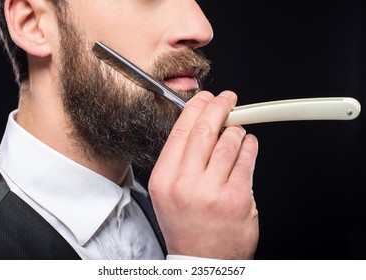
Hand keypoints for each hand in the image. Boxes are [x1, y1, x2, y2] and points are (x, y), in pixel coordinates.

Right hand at [149, 90, 258, 259]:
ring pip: (229, 142)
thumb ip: (181, 159)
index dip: (196, 107)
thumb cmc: (186, 225)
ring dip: (237, 130)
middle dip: (220, 107)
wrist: (201, 260)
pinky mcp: (238, 198)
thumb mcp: (168, 191)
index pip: (181, 131)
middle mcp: (185, 184)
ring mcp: (212, 192)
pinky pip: (247, 159)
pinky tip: (248, 145)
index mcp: (164, 179)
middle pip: (205, 130)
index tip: (205, 98)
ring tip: (237, 131)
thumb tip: (200, 125)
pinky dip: (250, 146)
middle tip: (228, 99)